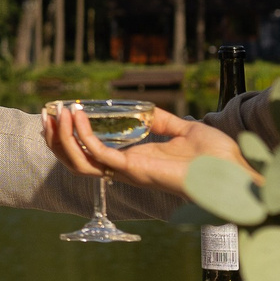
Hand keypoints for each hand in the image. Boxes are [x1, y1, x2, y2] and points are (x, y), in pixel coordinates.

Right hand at [43, 106, 244, 195]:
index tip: (63, 115)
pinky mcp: (134, 169)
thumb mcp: (184, 129)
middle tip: (47, 116)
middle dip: (57, 141)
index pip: (93, 154)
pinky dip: (85, 136)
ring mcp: (129, 171)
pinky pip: (100, 154)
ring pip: (81, 161)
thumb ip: (163, 121)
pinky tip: (79, 117)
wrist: (232, 168)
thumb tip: (148, 109)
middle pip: (77, 161)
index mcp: (135, 161)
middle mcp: (127, 169)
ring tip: (57, 115)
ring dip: (63, 139)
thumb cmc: (215, 156)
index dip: (72, 139)